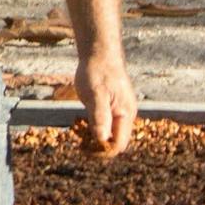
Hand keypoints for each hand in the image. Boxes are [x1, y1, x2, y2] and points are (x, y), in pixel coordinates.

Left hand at [73, 39, 135, 156]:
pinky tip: (81, 123)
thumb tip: (101, 139)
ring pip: (109, 134)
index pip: (119, 144)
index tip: (86, 149)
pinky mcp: (111, 107)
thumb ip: (100, 117)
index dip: (103, 151)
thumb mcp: (96, 95)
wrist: (98, 53)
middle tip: (80, 143)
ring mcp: (119, 111)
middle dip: (98, 146)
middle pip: (115, 141)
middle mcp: (126, 115)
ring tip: (79, 133)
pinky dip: (94, 128)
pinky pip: (105, 124)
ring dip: (95, 137)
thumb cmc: (97, 72)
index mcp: (125, 114)